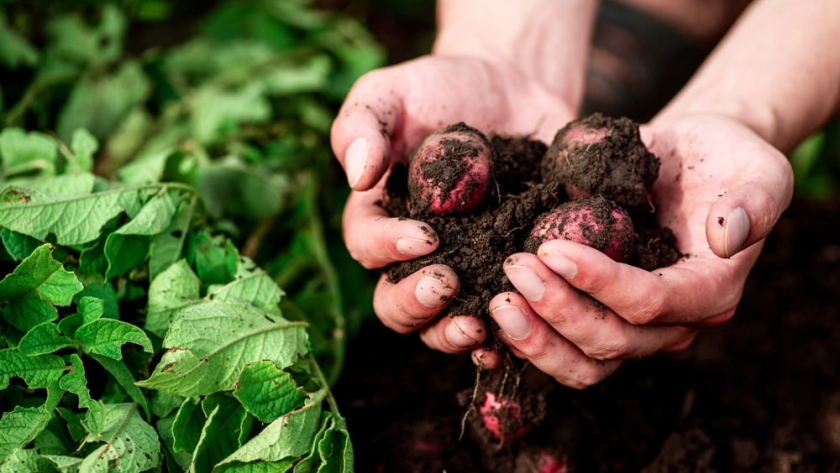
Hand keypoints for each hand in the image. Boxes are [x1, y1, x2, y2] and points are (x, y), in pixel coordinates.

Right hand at [332, 54, 576, 355]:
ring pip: (440, 327)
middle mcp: (413, 257)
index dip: (389, 248)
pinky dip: (505, 338)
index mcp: (378, 217)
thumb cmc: (439, 89)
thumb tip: (358, 176)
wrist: (510, 90)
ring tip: (480, 326)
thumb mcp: (391, 93)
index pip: (367, 246)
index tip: (425, 235)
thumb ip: (364, 126)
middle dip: (416, 303)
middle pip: (395, 304)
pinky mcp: (504, 278)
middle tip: (447, 283)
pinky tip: (520, 336)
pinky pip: (498, 322)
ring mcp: (461, 272)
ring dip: (454, 334)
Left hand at [487, 113, 793, 388]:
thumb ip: (754, 200)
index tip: (553, 248)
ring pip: (585, 362)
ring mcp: (634, 327)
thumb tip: (728, 233)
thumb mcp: (757, 168)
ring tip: (496, 301)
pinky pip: (564, 348)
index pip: (652, 302)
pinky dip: (528, 340)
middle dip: (558, 310)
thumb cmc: (724, 158)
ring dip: (537, 338)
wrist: (691, 160)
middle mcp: (673, 322)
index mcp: (709, 291)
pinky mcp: (602, 317)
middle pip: (612, 341)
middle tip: (514, 268)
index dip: (602, 283)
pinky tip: (491, 315)